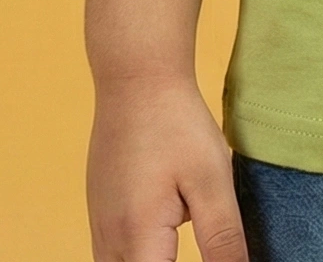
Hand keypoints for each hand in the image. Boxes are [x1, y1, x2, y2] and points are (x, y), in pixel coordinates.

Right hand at [87, 75, 247, 261]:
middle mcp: (110, 241)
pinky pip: (113, 255)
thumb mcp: (212, 180)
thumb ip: (222, 239)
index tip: (213, 255)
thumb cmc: (176, 124)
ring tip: (181, 241)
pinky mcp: (100, 212)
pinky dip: (140, 255)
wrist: (136, 79)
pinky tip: (165, 237)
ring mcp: (100, 227)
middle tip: (200, 247)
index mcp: (139, 239)